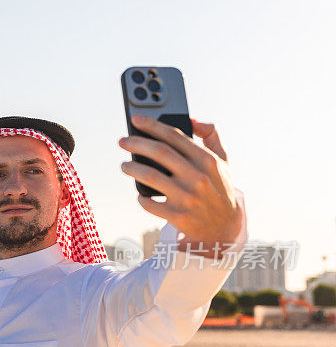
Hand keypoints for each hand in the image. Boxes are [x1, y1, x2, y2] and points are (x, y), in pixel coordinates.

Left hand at [118, 115, 242, 257]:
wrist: (223, 228)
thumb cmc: (218, 188)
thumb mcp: (223, 161)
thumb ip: (211, 136)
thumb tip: (192, 119)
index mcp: (207, 160)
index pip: (174, 136)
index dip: (152, 125)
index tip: (135, 119)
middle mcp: (197, 177)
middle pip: (159, 152)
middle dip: (136, 143)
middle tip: (122, 141)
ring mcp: (187, 197)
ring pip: (150, 176)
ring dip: (132, 168)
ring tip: (124, 165)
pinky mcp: (178, 216)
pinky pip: (150, 203)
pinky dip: (141, 197)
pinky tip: (139, 193)